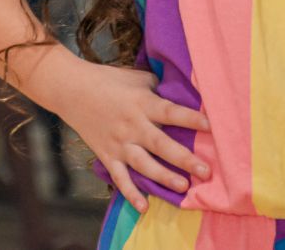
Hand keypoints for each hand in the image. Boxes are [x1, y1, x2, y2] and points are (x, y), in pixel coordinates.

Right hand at [55, 62, 210, 212]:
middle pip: (161, 144)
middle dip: (184, 159)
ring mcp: (119, 143)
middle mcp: (132, 125)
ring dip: (163, 177)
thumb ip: (158, 89)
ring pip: (143, 164)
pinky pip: (120, 178)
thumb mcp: (138, 78)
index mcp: (142, 103)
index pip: (170, 112)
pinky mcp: (107, 156)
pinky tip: (144, 207)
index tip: (211, 126)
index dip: (190, 119)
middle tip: (206, 171)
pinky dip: (130, 193)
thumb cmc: (110, 80)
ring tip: (183, 187)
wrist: (73, 91)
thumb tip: (182, 95)